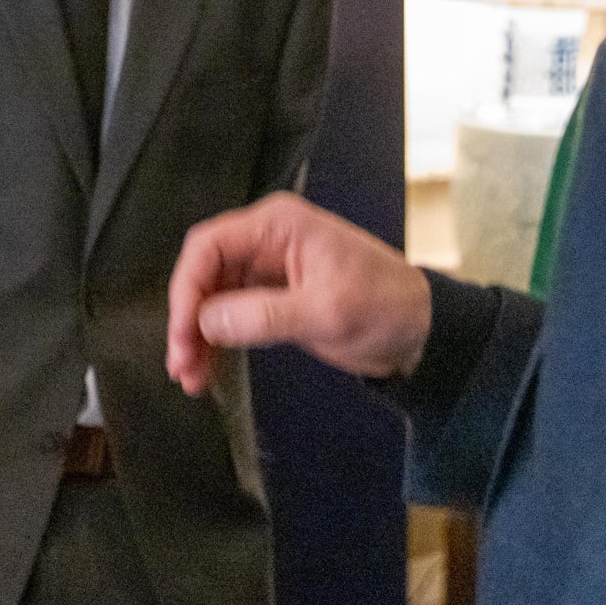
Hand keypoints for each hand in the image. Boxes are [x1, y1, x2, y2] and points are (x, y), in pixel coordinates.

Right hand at [166, 191, 434, 395]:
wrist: (423, 330)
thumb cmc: (384, 307)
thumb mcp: (326, 311)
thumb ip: (263, 315)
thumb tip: (206, 321)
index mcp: (277, 226)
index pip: (209, 246)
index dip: (187, 289)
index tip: (183, 333)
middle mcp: (266, 241)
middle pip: (204, 272)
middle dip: (188, 318)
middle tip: (182, 363)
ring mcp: (267, 270)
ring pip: (212, 298)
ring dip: (198, 336)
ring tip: (191, 378)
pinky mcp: (272, 298)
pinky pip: (231, 316)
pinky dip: (217, 343)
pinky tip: (209, 372)